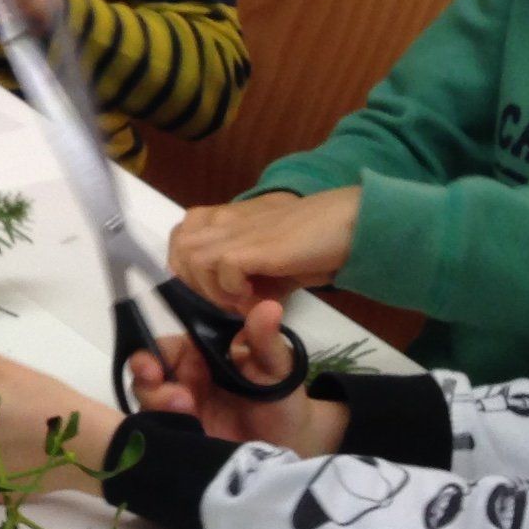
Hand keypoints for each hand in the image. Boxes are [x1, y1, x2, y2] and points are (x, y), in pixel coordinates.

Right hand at [124, 298, 342, 451]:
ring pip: (146, 403)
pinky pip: (155, 433)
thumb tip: (268, 307)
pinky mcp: (179, 438)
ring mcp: (178, 412)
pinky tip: (183, 434)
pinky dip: (158, 432)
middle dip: (146, 382)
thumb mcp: (278, 370)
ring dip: (158, 405)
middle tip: (173, 397)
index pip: (162, 348)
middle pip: (145, 375)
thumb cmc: (283, 401)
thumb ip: (266, 341)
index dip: (150, 353)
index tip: (152, 368)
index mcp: (198, 357)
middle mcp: (182, 381)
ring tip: (187, 412)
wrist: (292, 448)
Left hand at [167, 187, 359, 308]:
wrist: (348, 225)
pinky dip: (232, 289)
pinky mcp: (251, 244)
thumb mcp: (272, 267)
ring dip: (212, 288)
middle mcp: (224, 220)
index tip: (215, 293)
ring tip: (241, 301)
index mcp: (226, 220)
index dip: (189, 271)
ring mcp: (235, 229)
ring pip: (191, 259)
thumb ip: (249, 281)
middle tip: (227, 301)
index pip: (180, 240)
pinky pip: (221, 267)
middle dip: (196, 284)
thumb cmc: (313, 244)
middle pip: (180, 251)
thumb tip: (238, 308)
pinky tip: (254, 296)